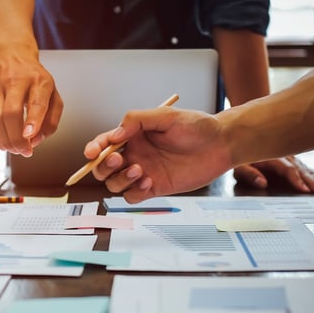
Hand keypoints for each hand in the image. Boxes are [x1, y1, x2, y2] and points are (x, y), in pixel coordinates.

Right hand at [0, 47, 63, 156]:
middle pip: (11, 113)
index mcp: (38, 80)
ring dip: (4, 140)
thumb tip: (35, 141)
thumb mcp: (52, 94)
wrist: (9, 54)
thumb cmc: (34, 79)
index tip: (30, 136)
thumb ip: (51, 120)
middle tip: (24, 151)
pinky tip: (0, 143)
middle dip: (16, 138)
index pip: (36, 101)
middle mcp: (15, 80)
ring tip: (13, 149)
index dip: (33, 120)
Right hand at [88, 107, 228, 201]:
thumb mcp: (165, 116)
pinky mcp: (155, 188)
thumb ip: (136, 121)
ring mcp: (143, 172)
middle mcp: (134, 154)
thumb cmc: (196, 126)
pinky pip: (133, 196)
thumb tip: (114, 135)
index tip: (93, 152)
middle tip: (119, 160)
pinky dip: (135, 191)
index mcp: (132, 136)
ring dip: (120, 179)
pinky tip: (150, 181)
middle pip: (103, 168)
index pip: (104, 144)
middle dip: (104, 166)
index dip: (93, 149)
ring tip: (140, 170)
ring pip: (114, 184)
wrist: (220, 144)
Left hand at [233, 155, 313, 192]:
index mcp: (272, 157)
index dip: (297, 180)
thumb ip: (249, 174)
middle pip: (301, 169)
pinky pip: (308, 168)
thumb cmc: (241, 153)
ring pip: (307, 169)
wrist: (245, 136)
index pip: (288, 170)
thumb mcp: (239, 165)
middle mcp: (284, 156)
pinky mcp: (293, 161)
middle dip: (312, 181)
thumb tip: (261, 183)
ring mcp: (290, 158)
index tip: (304, 189)